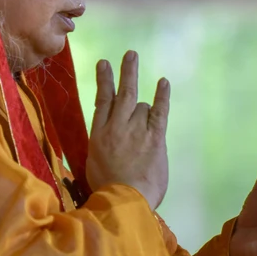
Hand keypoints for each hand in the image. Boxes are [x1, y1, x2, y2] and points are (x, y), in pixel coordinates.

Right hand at [87, 50, 169, 210]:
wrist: (124, 200)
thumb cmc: (107, 189)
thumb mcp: (93, 164)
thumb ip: (100, 147)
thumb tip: (106, 142)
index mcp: (98, 134)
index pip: (102, 101)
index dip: (104, 81)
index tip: (104, 64)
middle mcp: (117, 126)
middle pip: (122, 93)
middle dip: (127, 72)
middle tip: (131, 55)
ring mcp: (136, 130)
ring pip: (141, 106)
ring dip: (143, 110)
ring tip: (141, 127)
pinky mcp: (154, 137)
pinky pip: (159, 111)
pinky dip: (162, 96)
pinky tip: (163, 83)